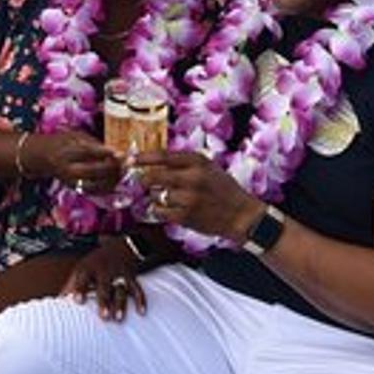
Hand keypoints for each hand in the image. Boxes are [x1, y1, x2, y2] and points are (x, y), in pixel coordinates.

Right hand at [29, 131, 120, 194]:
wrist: (45, 158)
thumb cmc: (63, 142)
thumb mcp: (76, 135)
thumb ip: (94, 143)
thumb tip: (115, 151)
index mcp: (68, 152)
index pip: (89, 153)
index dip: (106, 153)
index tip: (121, 153)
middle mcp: (69, 170)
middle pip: (95, 171)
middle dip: (114, 167)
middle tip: (128, 160)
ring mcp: (73, 182)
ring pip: (99, 184)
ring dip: (115, 177)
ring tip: (124, 167)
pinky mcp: (77, 189)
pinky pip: (97, 191)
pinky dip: (110, 185)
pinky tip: (117, 176)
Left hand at [61, 239, 146, 320]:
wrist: (119, 246)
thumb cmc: (94, 263)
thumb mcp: (80, 270)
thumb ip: (70, 287)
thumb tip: (57, 304)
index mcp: (88, 268)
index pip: (83, 278)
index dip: (80, 289)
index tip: (76, 301)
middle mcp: (104, 271)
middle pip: (104, 286)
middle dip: (104, 301)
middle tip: (103, 316)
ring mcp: (119, 274)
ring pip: (121, 289)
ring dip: (121, 304)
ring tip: (118, 319)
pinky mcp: (131, 277)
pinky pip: (137, 289)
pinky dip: (140, 300)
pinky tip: (141, 312)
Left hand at [135, 149, 260, 241]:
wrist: (241, 214)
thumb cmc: (224, 189)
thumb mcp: (209, 168)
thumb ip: (185, 163)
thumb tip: (156, 162)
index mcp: (198, 162)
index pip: (163, 156)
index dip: (144, 157)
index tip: (132, 159)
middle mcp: (193, 178)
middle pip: (154, 176)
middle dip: (145, 179)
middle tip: (143, 180)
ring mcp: (189, 198)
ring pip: (156, 195)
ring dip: (156, 196)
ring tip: (166, 197)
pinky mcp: (186, 216)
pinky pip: (160, 211)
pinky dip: (159, 210)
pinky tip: (167, 208)